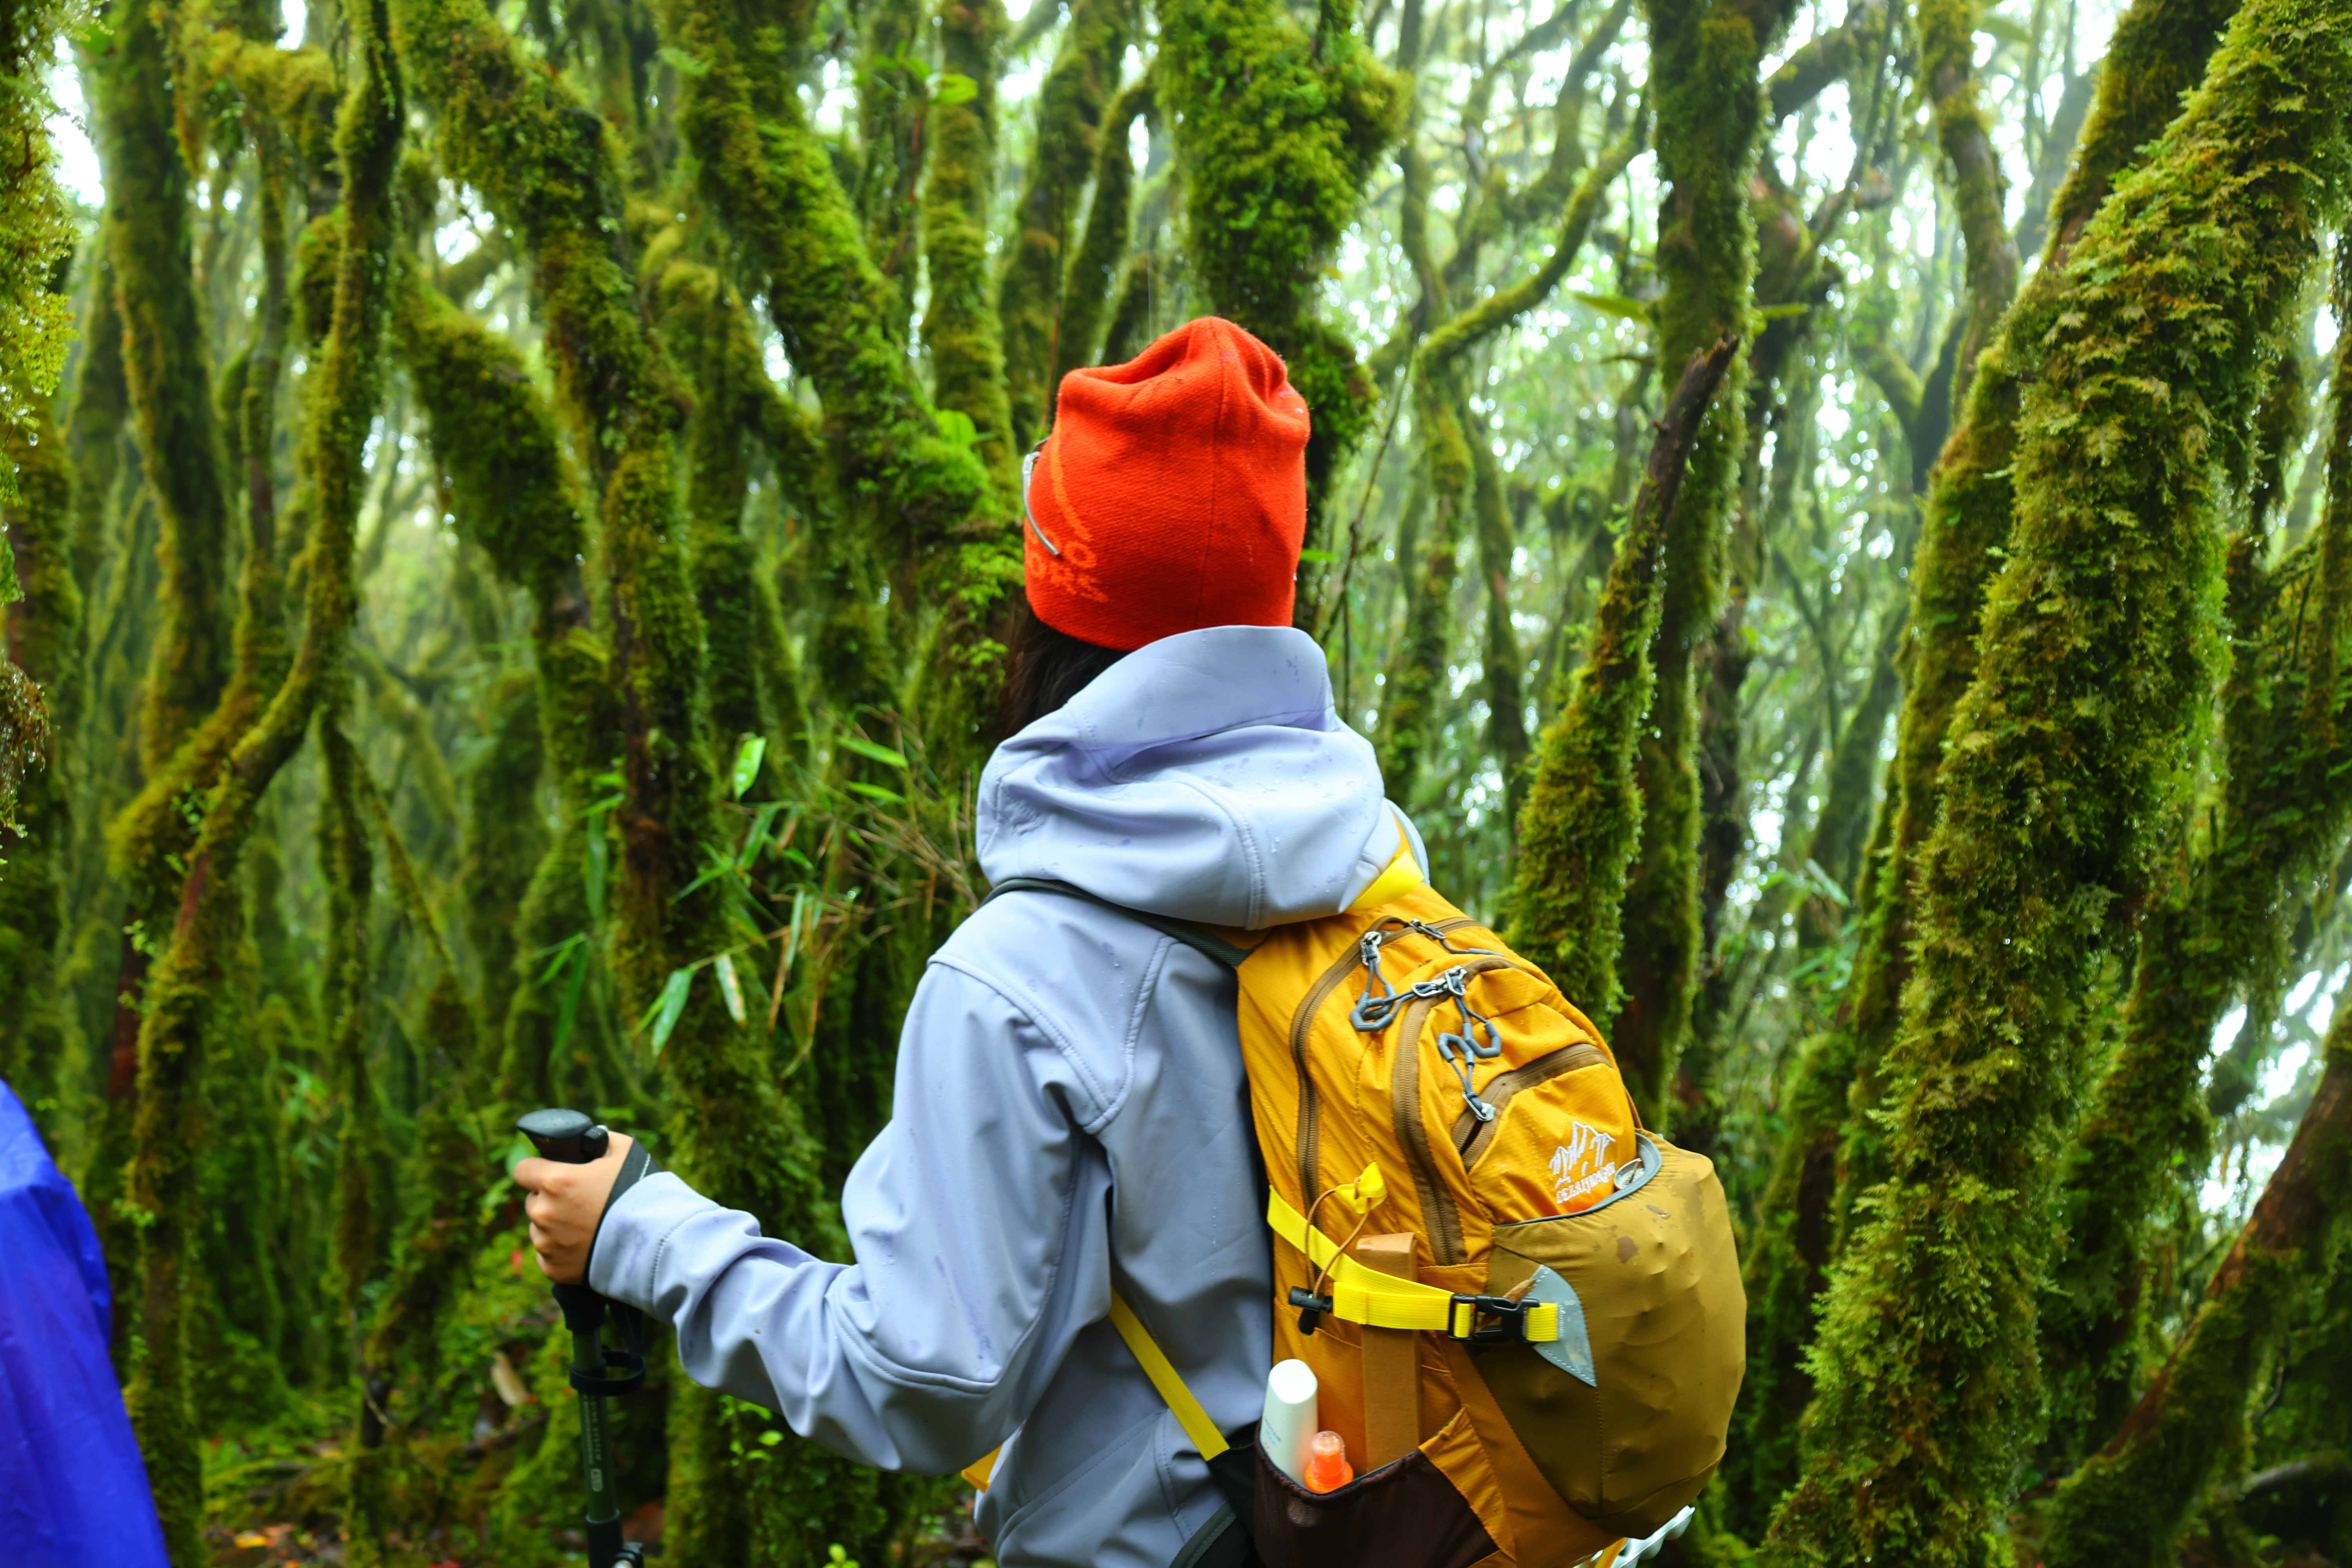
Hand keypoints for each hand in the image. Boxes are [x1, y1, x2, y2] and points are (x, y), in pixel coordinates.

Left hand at [515, 1131, 632, 1284]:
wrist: (652, 1241)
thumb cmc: (638, 1192)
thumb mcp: (624, 1151)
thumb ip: (599, 1141)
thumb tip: (589, 1141)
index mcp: (555, 1181)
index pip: (522, 1170)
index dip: (537, 1170)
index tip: (550, 1173)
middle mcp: (544, 1213)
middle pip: (533, 1201)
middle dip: (550, 1200)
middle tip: (579, 1203)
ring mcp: (546, 1244)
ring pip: (539, 1230)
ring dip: (554, 1227)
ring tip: (585, 1227)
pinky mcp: (553, 1268)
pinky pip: (547, 1256)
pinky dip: (562, 1252)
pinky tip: (585, 1247)